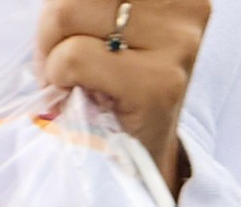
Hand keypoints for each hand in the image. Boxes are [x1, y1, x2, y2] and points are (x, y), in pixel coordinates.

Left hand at [37, 0, 211, 192]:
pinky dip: (60, 73)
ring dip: (54, 49)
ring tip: (68, 74)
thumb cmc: (118, 81)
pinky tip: (77, 91)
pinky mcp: (160, 85)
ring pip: (70, 10)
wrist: (143, 158)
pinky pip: (76, 56)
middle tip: (59, 56)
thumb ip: (93, 2)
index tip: (70, 24)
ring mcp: (179, 44)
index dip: (71, 0)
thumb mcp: (110, 20)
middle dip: (54, 18)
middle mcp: (186, 4)